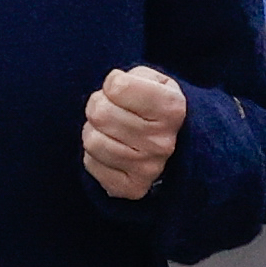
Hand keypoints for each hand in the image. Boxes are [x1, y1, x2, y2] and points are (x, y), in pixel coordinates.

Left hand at [79, 64, 190, 202]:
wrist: (174, 144)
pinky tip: (111, 149)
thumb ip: (130, 78)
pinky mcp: (132, 188)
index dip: (113, 84)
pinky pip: (91, 164)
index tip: (122, 91)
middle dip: (98, 106)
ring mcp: (148, 168)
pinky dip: (94, 155)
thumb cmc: (152, 106)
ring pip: (93, 141)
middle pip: (100, 113)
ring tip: (109, 130)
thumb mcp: (151, 80)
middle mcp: (163, 142)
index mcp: (171, 108)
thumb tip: (112, 89)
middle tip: (110, 110)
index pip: (116, 86)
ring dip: (94, 131)